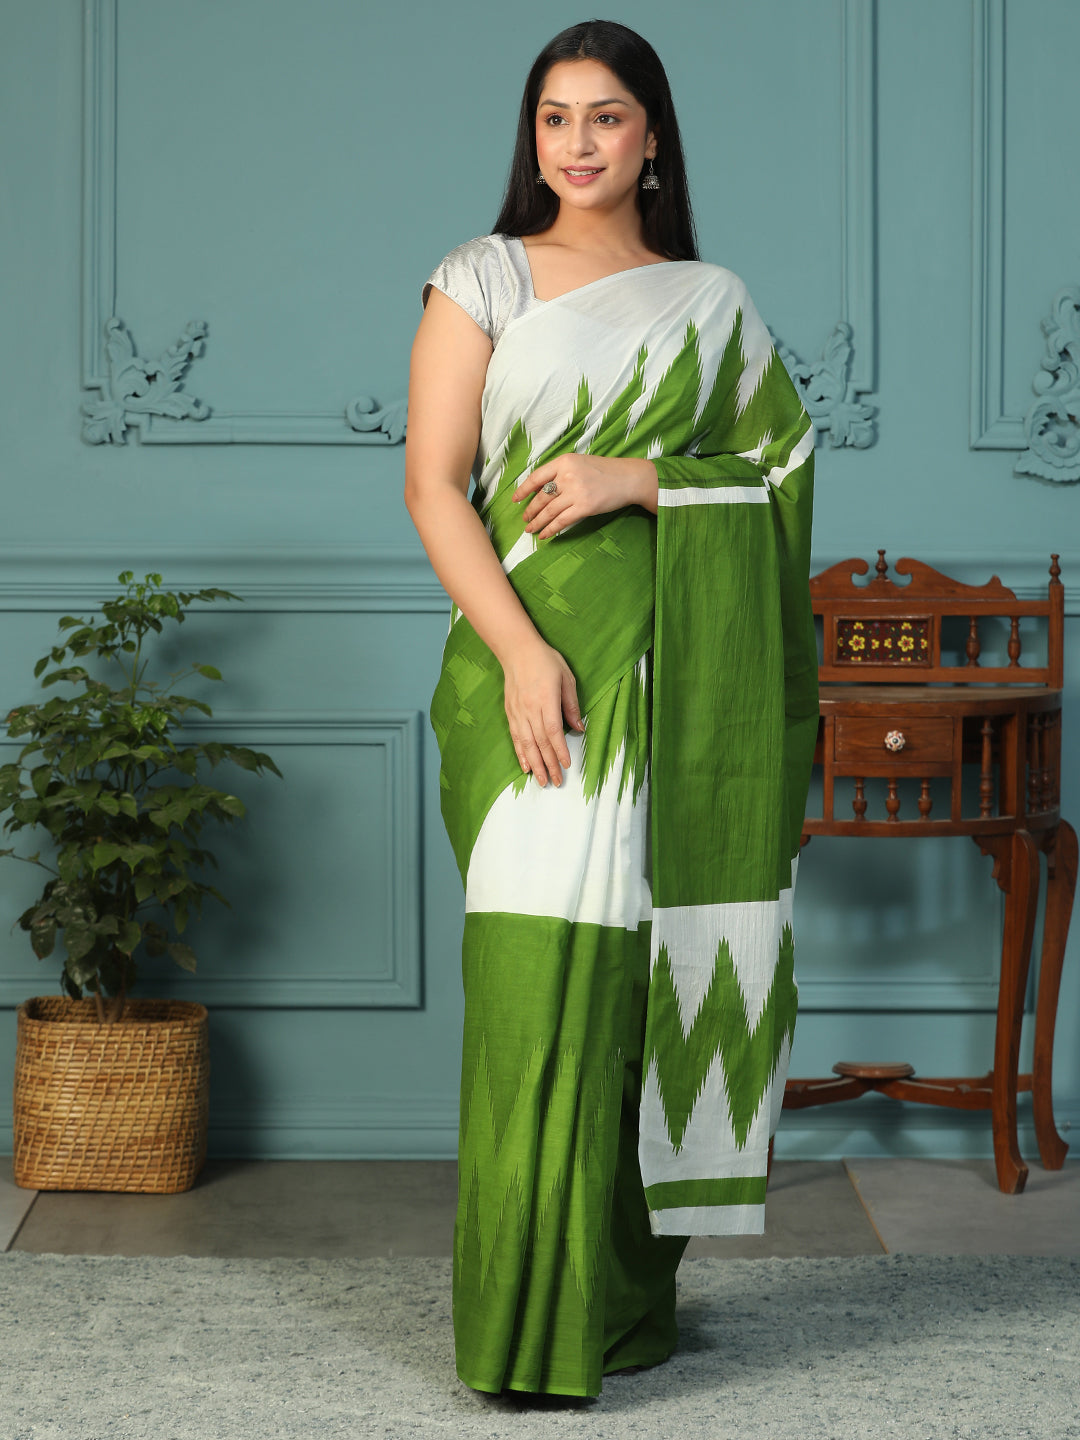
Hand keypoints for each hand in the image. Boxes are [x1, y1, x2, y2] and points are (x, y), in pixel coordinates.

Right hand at [502, 636, 584, 786]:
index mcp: (546, 700)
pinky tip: (525, 766)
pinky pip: (516, 737)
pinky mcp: (510, 712)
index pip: (553, 731)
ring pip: (527, 743)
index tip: (567, 765)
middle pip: (540, 742)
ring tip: (541, 781)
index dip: (560, 750)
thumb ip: (572, 705)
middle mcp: (530, 709)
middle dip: (549, 764)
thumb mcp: (566, 678)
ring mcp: (518, 712)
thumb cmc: (545, 661)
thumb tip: (579, 728)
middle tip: (557, 781)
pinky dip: (521, 753)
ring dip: (535, 764)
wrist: (517, 650)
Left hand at [513, 454, 657, 537]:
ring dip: (537, 522)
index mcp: (564, 461)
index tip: (515, 499)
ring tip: (530, 529)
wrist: (629, 478)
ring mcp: (576, 492)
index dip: (523, 490)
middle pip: (541, 497)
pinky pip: (561, 521)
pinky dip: (550, 530)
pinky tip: (544, 535)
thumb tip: (542, 490)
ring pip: (548, 511)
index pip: (536, 477)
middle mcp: (567, 475)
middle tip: (525, 519)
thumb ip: (562, 472)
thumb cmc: (605, 471)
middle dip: (530, 510)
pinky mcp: (584, 507)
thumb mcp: (580, 463)